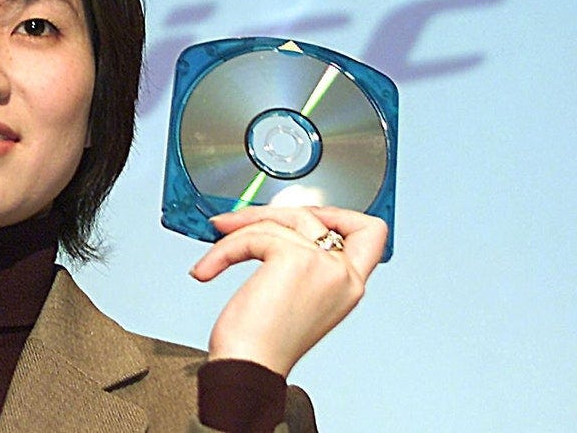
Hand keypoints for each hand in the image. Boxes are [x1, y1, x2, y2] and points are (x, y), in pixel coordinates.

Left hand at [190, 205, 385, 375]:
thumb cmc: (263, 341)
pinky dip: (224, 251)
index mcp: (350, 284)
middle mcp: (344, 274)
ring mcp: (324, 265)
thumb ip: (304, 261)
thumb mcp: (298, 295)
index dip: (336, 212)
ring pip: (278, 221)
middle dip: (269, 213)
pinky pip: (253, 235)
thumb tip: (273, 221)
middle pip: (313, 214)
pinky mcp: (294, 259)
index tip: (296, 215)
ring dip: (237, 232)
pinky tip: (208, 269)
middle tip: (235, 224)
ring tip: (214, 255)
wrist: (249, 367)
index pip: (370, 231)